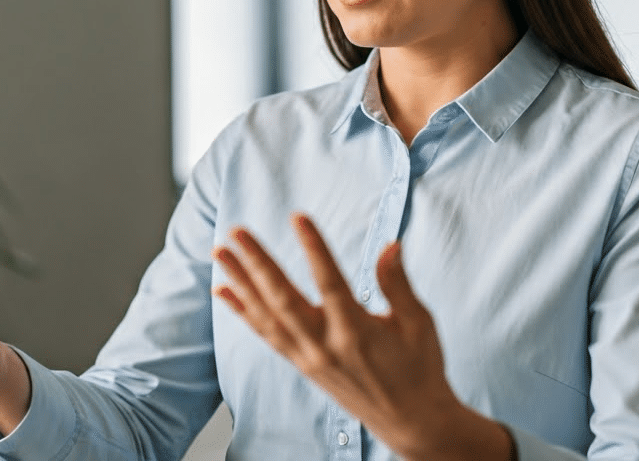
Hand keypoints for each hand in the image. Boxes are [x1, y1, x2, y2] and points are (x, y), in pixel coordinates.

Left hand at [212, 213, 511, 459]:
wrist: (410, 422)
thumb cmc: (419, 368)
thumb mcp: (418, 324)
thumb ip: (398, 284)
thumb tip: (391, 244)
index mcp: (357, 332)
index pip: (329, 282)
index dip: (313, 248)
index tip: (297, 217)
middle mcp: (326, 347)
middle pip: (283, 299)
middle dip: (257, 263)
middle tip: (236, 232)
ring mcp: (310, 358)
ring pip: (267, 316)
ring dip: (241, 282)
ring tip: (219, 252)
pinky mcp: (303, 366)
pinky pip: (266, 336)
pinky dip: (243, 312)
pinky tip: (224, 291)